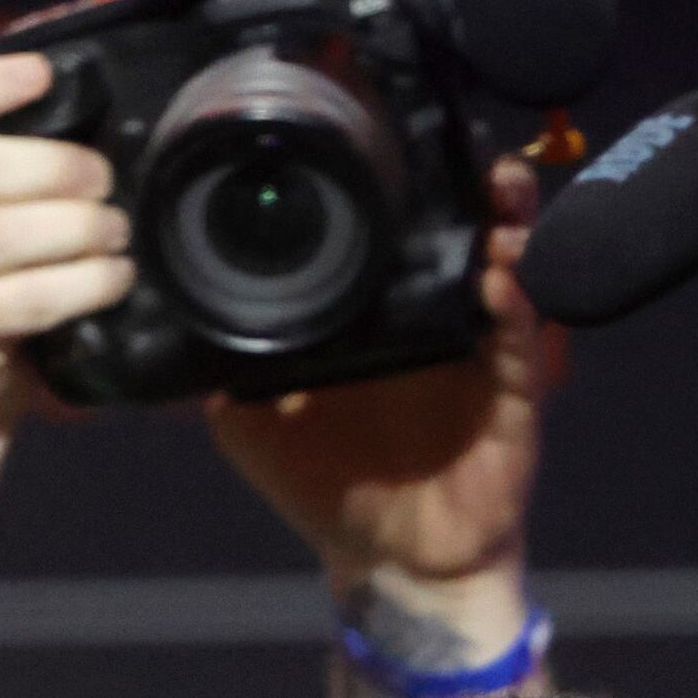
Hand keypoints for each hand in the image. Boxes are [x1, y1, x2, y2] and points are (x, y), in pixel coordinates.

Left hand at [213, 155, 554, 665]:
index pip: (391, 233)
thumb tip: (175, 324)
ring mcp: (479, 354)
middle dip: (469, 183)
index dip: (395, 182)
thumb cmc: (331, 490)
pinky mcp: (513, 397)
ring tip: (497, 193)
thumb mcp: (254, 427)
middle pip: (461, 233)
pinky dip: (517, 307)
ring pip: (508, 269)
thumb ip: (224, 371)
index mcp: (376, 316)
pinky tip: (500, 279)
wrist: (392, 563)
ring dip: (508, 224)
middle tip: (459, 150)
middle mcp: (433, 320)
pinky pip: (522, 343)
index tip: (382, 133)